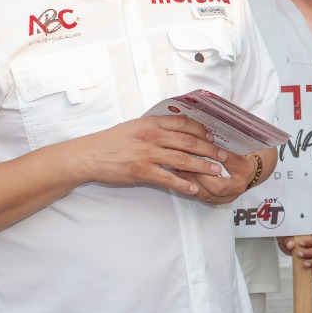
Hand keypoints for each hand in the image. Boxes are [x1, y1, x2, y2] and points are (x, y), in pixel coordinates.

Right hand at [70, 115, 227, 196]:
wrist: (88, 156)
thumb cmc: (110, 142)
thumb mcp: (133, 127)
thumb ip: (154, 128)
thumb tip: (174, 132)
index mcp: (150, 123)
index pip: (183, 123)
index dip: (201, 130)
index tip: (212, 136)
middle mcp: (152, 136)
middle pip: (188, 141)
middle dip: (209, 149)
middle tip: (223, 156)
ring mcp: (147, 154)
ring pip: (183, 160)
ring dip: (203, 166)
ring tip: (216, 172)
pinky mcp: (141, 171)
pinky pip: (168, 179)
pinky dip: (183, 185)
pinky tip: (194, 189)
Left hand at [168, 140, 266, 205]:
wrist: (253, 172)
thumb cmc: (243, 157)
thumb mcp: (236, 146)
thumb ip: (220, 146)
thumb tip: (200, 138)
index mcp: (245, 168)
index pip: (227, 162)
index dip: (211, 156)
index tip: (196, 148)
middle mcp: (239, 185)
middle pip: (217, 186)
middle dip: (198, 175)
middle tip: (184, 163)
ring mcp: (230, 196)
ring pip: (207, 194)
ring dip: (191, 182)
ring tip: (180, 171)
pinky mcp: (221, 201)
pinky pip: (203, 198)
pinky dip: (191, 188)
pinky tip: (183, 179)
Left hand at [277, 233, 311, 280]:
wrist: (283, 240)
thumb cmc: (286, 234)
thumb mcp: (285, 235)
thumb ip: (288, 239)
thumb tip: (291, 245)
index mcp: (310, 234)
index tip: (301, 244)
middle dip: (310, 253)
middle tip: (299, 254)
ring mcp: (311, 251)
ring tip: (304, 264)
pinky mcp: (308, 259)